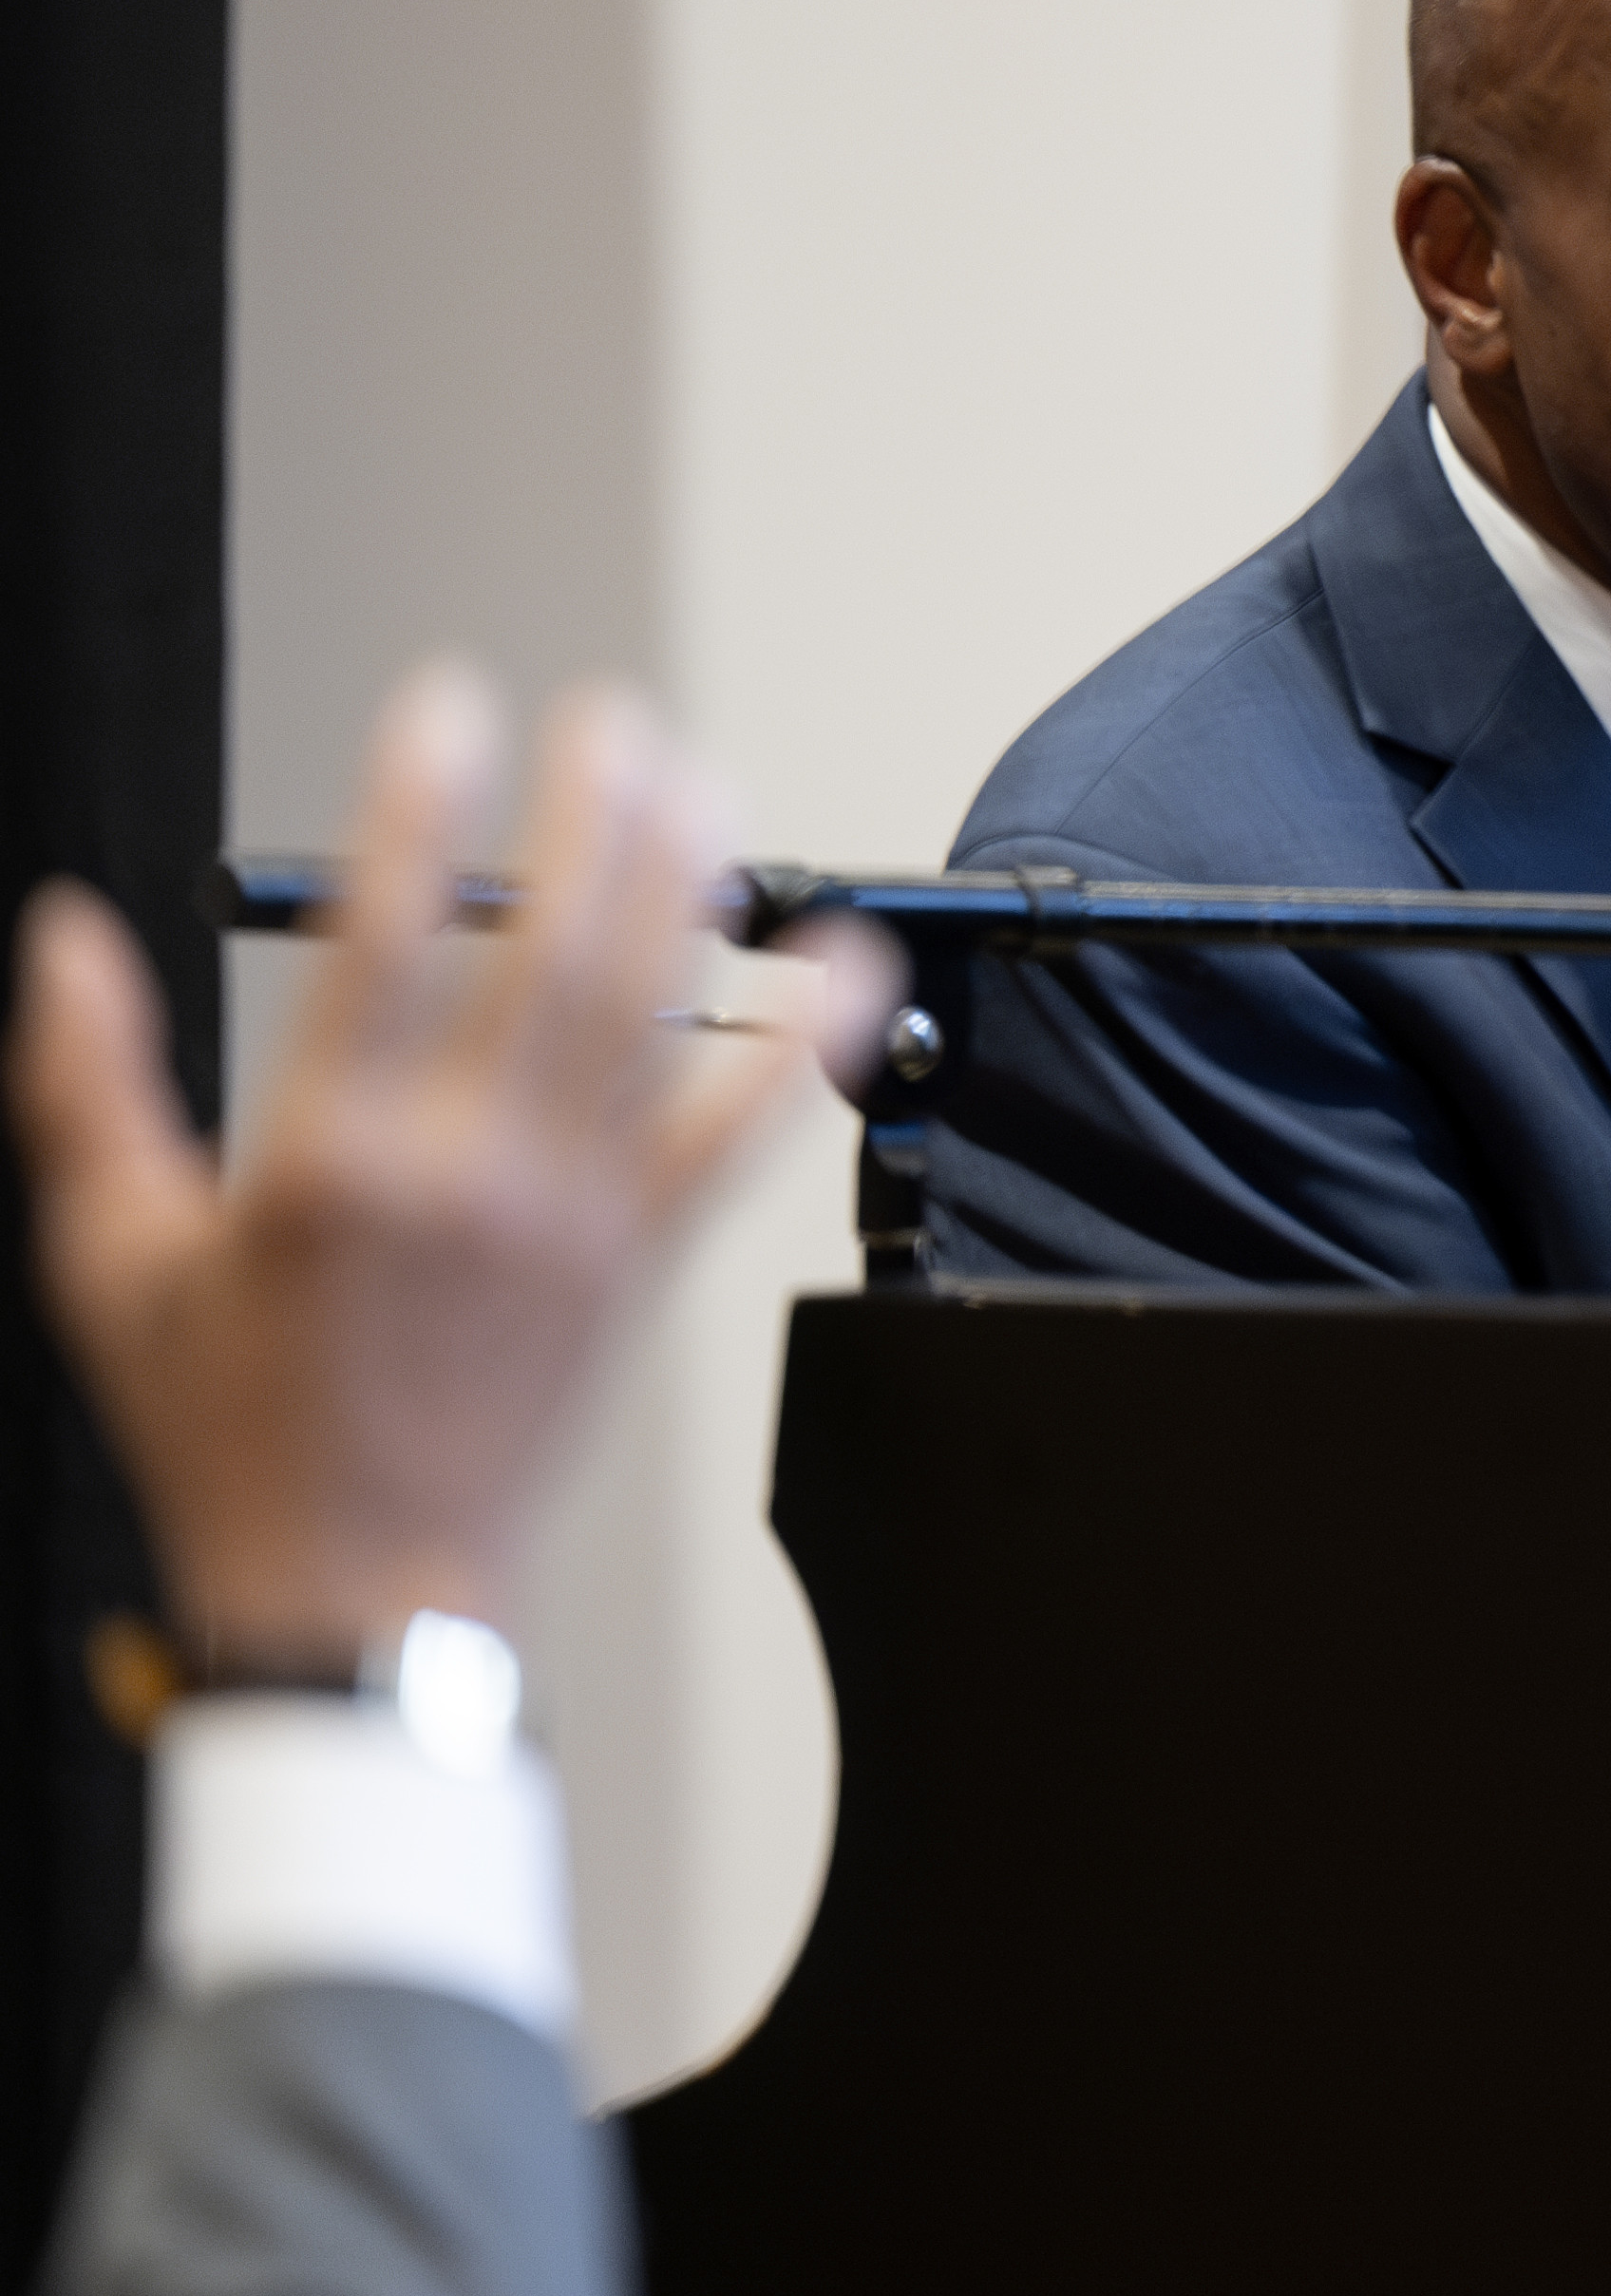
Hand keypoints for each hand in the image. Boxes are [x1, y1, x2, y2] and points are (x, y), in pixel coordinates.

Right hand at [15, 669, 887, 1660]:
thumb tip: (63, 937)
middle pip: (549, 959)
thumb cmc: (225, 1426)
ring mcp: (563, 1219)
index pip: (384, 947)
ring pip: (645, 1020)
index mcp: (323, 1166)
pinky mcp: (634, 1264)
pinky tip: (846, 959)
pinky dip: (800, 1045)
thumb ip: (84, 1084)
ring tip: (700, 778)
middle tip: (613, 716)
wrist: (352, 1586)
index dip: (422, 811)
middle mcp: (459, 1178)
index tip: (448, 709)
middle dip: (591, 820)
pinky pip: (734, 1138)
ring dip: (681, 888)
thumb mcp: (108, 1257)